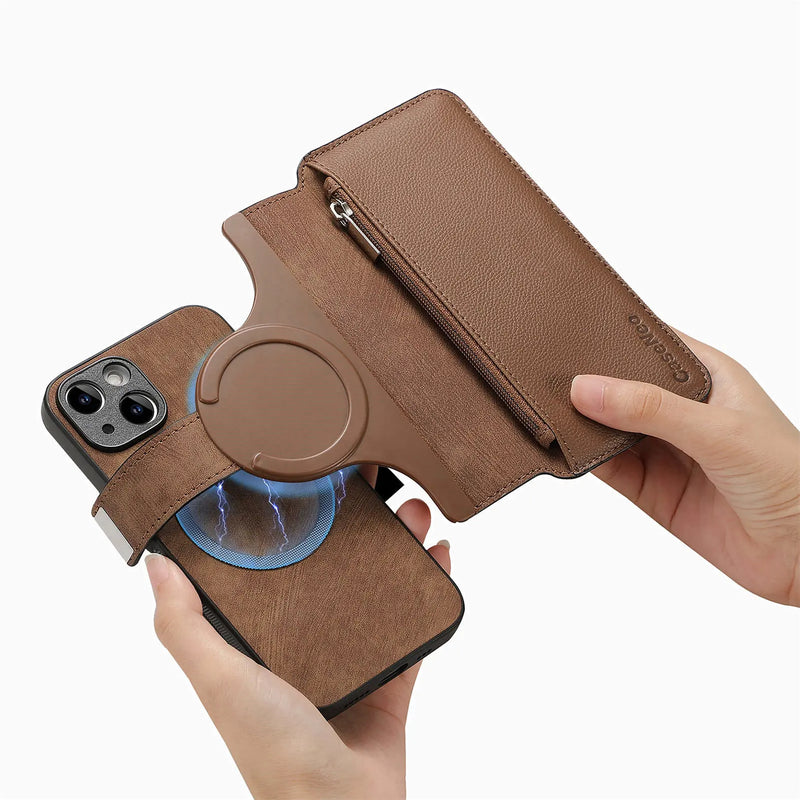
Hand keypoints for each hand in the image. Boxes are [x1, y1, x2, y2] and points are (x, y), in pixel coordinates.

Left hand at [145, 469, 449, 799]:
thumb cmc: (273, 751)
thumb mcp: (221, 681)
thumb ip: (184, 628)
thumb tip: (157, 565)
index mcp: (265, 638)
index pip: (279, 562)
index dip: (294, 518)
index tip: (309, 479)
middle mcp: (307, 640)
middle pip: (337, 564)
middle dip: (357, 521)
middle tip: (374, 484)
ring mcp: (353, 655)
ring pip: (380, 584)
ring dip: (400, 544)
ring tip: (416, 510)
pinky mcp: (392, 674)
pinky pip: (415, 621)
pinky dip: (430, 587)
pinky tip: (441, 557)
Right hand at [571, 331, 799, 605]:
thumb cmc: (791, 479)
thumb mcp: (719, 431)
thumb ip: (651, 409)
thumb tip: (586, 388)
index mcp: (705, 377)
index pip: (649, 345)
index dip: (612, 337)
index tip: (569, 333)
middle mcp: (681, 411)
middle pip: (620, 388)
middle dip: (587, 383)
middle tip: (545, 375)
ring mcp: (664, 450)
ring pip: (608, 428)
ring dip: (581, 424)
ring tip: (545, 411)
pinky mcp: (652, 490)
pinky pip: (608, 469)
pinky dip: (583, 461)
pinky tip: (564, 450)